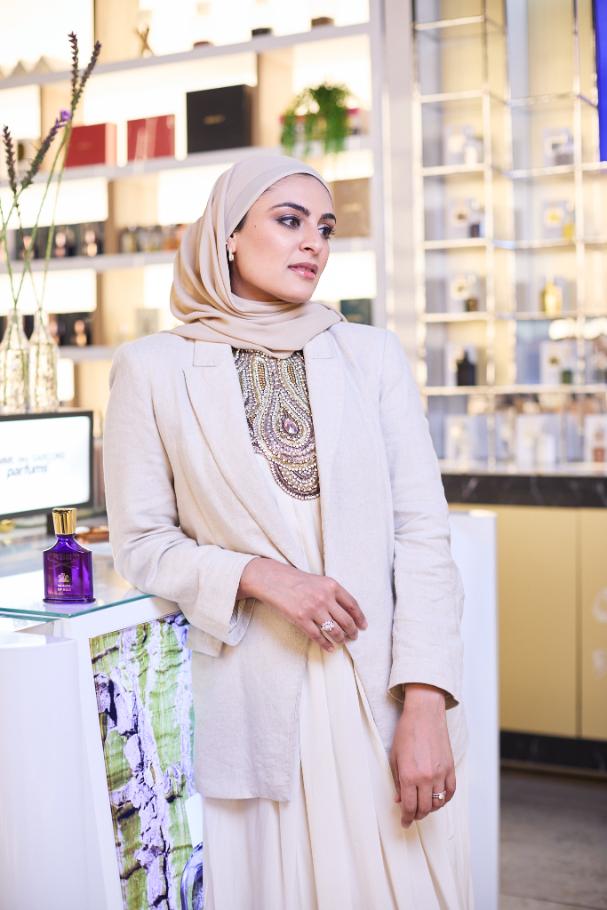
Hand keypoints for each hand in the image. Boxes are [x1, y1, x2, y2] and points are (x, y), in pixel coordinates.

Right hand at [238, 557, 366, 651]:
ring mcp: (313, 609)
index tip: (363, 626)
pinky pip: (318, 636)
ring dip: (341, 639)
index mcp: (331, 585)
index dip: (360, 618)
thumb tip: (348, 612)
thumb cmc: (296, 581)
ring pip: (334, 630)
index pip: (352, 605)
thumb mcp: (319, 581)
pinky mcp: (301, 619)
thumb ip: (333, 593)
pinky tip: (329, 647)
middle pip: (346, 620)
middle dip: (352, 631)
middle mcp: (324, 597)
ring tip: (342, 641)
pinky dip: (326, 644)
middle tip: (353, 637)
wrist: (273, 580)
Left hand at [389, 684, 454, 827]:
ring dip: (430, 809)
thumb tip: (399, 799)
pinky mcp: (450, 768)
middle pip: (424, 808)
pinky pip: (450, 792)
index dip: (406, 818)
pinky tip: (438, 799)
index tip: (404, 823)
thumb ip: (397, 781)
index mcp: (409, 776)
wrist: (424, 714)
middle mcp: (426, 778)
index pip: (409, 806)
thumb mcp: (395, 757)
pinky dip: (445, 799)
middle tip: (412, 815)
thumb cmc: (406, 732)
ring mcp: (440, 773)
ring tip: (424, 807)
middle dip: (417, 815)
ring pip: (438, 803)